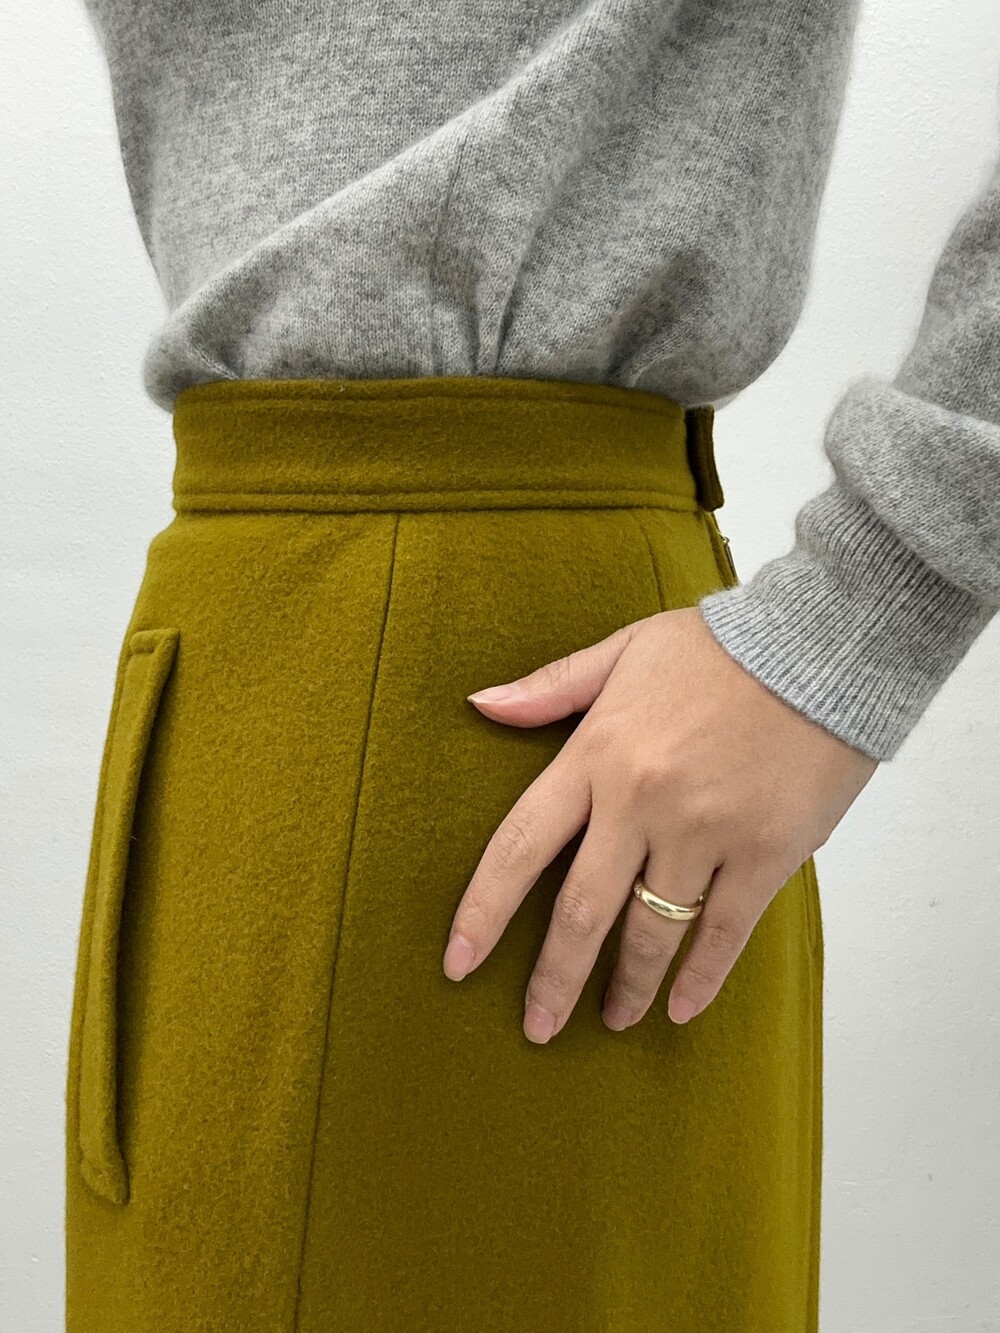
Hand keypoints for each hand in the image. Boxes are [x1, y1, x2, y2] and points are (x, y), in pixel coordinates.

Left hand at [442, 605, 878, 1041]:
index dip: (483, 911)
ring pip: (651, 931)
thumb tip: (482, 704)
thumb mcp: (624, 650)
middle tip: (537, 1026)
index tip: (458, 963)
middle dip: (554, 979)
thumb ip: (551, 685)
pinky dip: (701, 976)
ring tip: (614, 1018)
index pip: (520, 846)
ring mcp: (705, 831)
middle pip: (581, 911)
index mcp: (597, 753)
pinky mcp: (766, 852)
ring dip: (628, 985)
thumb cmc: (720, 647)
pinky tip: (682, 1007)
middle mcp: (641, 802)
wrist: (821, 645)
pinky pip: (725, 931)